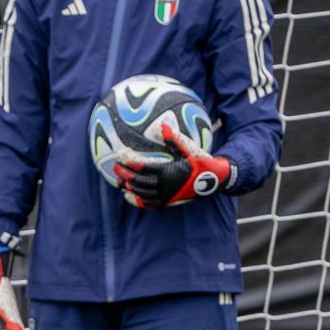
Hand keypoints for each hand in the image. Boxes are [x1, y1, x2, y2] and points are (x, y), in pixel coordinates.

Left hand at [113, 121, 231, 209]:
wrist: (214, 181)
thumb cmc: (200, 161)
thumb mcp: (189, 148)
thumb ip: (174, 138)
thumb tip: (161, 125)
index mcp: (168, 172)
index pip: (142, 167)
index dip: (129, 161)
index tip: (120, 154)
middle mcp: (164, 186)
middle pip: (137, 182)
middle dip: (124, 174)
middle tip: (115, 166)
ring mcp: (166, 196)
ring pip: (141, 194)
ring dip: (128, 187)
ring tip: (118, 181)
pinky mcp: (168, 203)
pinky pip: (148, 204)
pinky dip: (137, 201)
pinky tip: (128, 196)